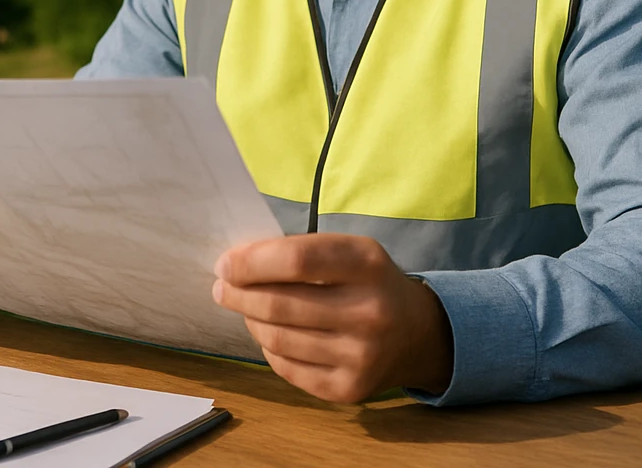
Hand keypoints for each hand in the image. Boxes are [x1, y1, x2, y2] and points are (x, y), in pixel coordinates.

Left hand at [211, 233, 452, 402]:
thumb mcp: (350, 252)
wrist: (418, 335)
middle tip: (222, 288)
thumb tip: (237, 264)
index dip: (251, 262)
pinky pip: (286, 366)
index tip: (224, 264)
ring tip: (246, 309)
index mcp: (368, 264)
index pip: (297, 259)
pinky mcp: (349, 389)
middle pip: (280, 303)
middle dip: (239, 294)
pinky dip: (269, 347)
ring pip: (277, 338)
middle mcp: (370, 312)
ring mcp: (361, 356)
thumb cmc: (370, 284)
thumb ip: (300, 253)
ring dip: (251, 320)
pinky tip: (272, 334)